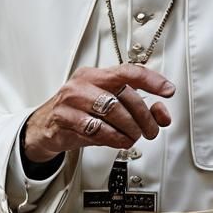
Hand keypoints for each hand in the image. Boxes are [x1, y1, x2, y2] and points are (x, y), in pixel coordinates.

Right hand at [21, 64, 173, 163]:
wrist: (44, 128)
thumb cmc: (80, 114)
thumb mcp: (109, 109)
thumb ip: (138, 110)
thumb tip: (162, 115)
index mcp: (97, 75)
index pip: (128, 71)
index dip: (151, 80)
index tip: (168, 91)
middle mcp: (84, 83)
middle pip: (124, 96)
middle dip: (143, 117)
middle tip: (150, 130)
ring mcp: (71, 99)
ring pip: (111, 111)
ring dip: (129, 129)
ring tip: (133, 137)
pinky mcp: (63, 118)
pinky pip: (95, 128)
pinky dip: (113, 138)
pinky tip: (118, 141)